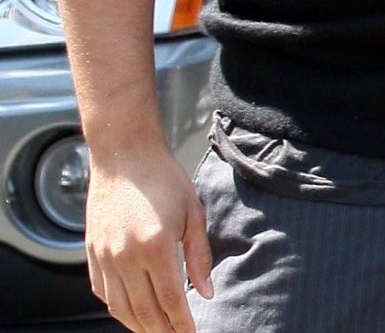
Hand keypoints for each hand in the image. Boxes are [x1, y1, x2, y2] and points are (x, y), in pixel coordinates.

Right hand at [84, 146, 212, 331]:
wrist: (124, 156)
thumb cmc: (163, 179)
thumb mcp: (192, 212)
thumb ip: (199, 255)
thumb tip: (206, 291)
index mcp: (155, 245)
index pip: (170, 299)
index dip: (181, 322)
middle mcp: (125, 256)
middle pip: (144, 310)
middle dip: (162, 330)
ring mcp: (104, 257)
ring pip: (120, 307)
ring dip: (139, 325)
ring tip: (156, 331)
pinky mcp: (91, 254)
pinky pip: (103, 293)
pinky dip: (118, 308)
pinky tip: (133, 311)